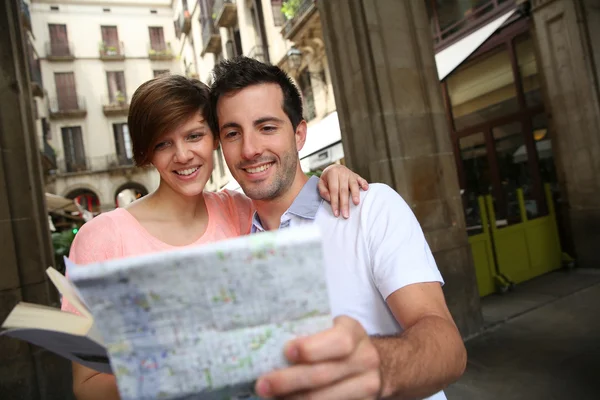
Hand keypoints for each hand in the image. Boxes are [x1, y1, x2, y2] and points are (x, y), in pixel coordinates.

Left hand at [255, 316, 380, 399]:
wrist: (374, 362)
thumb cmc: (338, 342)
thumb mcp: (331, 328)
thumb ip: (309, 333)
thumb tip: (268, 343)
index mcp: (353, 333)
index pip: (338, 341)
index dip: (311, 348)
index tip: (286, 351)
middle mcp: (364, 360)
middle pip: (323, 375)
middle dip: (288, 381)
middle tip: (262, 385)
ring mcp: (366, 386)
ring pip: (324, 399)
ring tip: (270, 397)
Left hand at [318, 165, 368, 217]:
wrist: (334, 167)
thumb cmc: (327, 178)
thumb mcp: (321, 182)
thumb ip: (323, 190)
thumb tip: (330, 199)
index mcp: (332, 174)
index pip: (334, 191)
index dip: (335, 203)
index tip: (336, 213)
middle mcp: (342, 173)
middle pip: (344, 190)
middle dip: (345, 204)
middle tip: (346, 214)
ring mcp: (350, 174)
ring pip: (353, 185)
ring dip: (355, 194)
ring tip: (356, 203)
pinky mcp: (356, 175)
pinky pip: (361, 179)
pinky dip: (364, 184)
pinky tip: (366, 189)